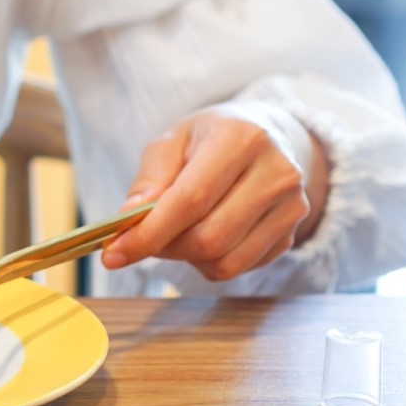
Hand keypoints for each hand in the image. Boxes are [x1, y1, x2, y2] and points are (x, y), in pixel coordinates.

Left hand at [101, 102, 328, 281]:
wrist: (267, 137)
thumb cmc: (209, 140)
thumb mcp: (172, 141)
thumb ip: (149, 179)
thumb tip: (129, 218)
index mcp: (241, 139)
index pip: (190, 200)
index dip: (149, 233)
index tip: (113, 253)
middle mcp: (277, 172)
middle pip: (209, 238)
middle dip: (165, 247)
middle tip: (144, 238)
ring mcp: (291, 206)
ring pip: (225, 261)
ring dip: (186, 258)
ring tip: (177, 232)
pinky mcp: (292, 233)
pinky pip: (240, 267)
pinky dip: (210, 262)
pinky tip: (205, 234)